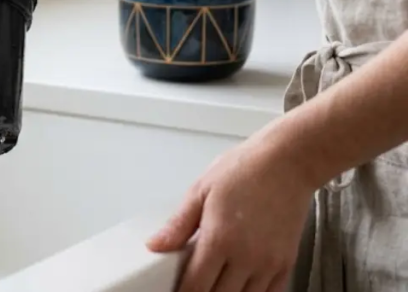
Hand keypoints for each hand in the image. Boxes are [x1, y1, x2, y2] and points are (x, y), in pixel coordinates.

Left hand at [146, 138, 315, 291]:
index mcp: (219, 239)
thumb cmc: (245, 170)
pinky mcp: (286, 263)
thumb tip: (156, 245)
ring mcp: (269, 263)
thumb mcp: (201, 191)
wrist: (287, 162)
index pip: (196, 286)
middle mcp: (246, 257)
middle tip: (193, 286)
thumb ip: (177, 224)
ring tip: (214, 285)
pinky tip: (239, 286)